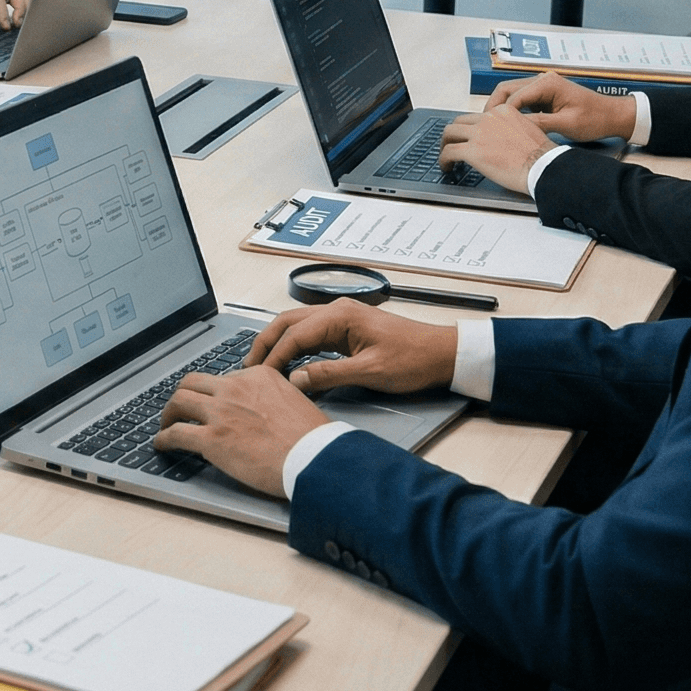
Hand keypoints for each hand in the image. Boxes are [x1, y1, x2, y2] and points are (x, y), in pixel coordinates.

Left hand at [152, 365, 330, 495]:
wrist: (313, 458)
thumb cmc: (312, 438)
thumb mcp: (294, 400)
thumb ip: (272, 397)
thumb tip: (262, 408)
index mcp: (257, 376)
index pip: (223, 379)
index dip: (213, 393)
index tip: (210, 404)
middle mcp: (235, 388)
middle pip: (193, 382)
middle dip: (183, 395)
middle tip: (180, 409)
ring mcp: (221, 412)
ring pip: (179, 401)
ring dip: (168, 414)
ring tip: (166, 424)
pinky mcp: (211, 439)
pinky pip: (176, 434)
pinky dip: (163, 438)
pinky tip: (162, 444)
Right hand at [244, 301, 459, 394]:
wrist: (442, 354)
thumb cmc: (413, 359)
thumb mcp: (369, 372)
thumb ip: (329, 375)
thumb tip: (295, 380)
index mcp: (341, 316)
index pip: (294, 334)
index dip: (274, 356)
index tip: (259, 376)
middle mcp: (337, 311)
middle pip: (287, 323)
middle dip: (265, 343)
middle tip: (247, 367)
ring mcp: (342, 318)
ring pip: (297, 326)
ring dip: (278, 343)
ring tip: (262, 365)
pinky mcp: (347, 329)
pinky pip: (311, 333)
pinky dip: (294, 345)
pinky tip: (289, 361)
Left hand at [437, 105, 559, 193]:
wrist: (543, 166)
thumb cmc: (541, 155)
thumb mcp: (528, 130)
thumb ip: (510, 129)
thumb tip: (499, 140)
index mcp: (503, 111)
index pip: (478, 116)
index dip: (471, 128)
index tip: (469, 137)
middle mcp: (489, 118)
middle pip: (460, 122)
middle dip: (453, 133)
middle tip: (451, 143)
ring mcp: (479, 134)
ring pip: (450, 133)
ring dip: (445, 144)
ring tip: (446, 155)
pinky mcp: (473, 151)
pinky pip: (449, 152)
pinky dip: (444, 160)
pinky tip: (446, 166)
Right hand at [486, 72, 636, 142]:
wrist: (612, 116)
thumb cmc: (595, 118)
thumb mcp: (566, 124)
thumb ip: (539, 123)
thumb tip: (515, 127)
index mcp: (547, 83)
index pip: (513, 96)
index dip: (500, 113)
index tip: (491, 127)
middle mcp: (543, 80)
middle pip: (507, 90)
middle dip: (494, 107)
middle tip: (485, 125)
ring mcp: (543, 86)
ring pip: (512, 94)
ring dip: (502, 109)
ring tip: (494, 126)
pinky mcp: (545, 95)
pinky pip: (522, 100)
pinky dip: (513, 110)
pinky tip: (510, 124)